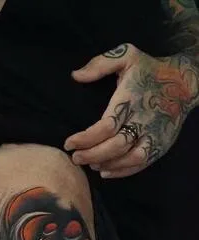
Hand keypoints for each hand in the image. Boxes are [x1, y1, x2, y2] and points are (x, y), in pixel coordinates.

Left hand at [65, 43, 198, 178]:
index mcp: (131, 100)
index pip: (106, 126)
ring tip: (90, 164)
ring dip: (106, 164)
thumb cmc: (149, 70)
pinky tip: (106, 170)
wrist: (183, 82)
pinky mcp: (160, 145)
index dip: (85, 139)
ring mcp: (154, 134)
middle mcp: (144, 120)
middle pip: (116, 146)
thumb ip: (100, 64)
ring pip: (129, 158)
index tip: (68, 143)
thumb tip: (75, 75)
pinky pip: (141, 164)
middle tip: (75, 158)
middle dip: (91, 155)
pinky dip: (122, 171)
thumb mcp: (127, 56)